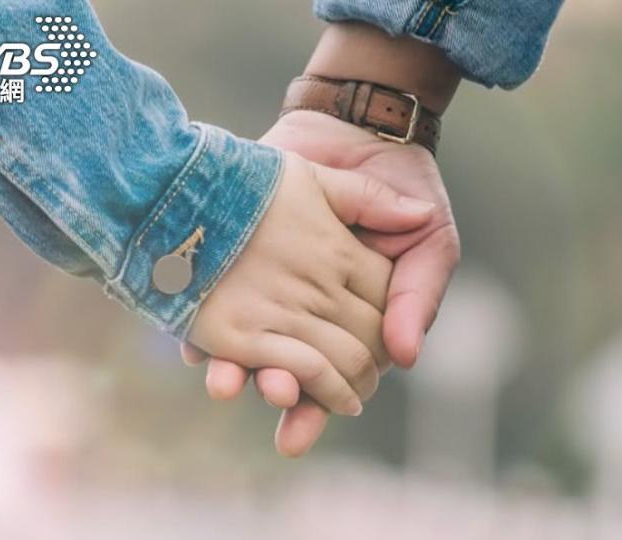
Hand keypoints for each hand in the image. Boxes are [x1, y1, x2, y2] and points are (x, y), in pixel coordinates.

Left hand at [189, 110, 459, 455]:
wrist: (357, 127)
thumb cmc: (403, 190)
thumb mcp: (428, 239)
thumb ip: (418, 296)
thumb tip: (405, 356)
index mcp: (355, 323)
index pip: (333, 379)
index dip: (316, 406)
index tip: (296, 428)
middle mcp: (307, 314)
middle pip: (285, 371)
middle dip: (274, 392)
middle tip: (267, 394)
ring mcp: (269, 287)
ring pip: (246, 343)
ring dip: (234, 370)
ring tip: (225, 383)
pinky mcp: (237, 255)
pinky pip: (212, 298)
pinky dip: (201, 325)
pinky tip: (194, 344)